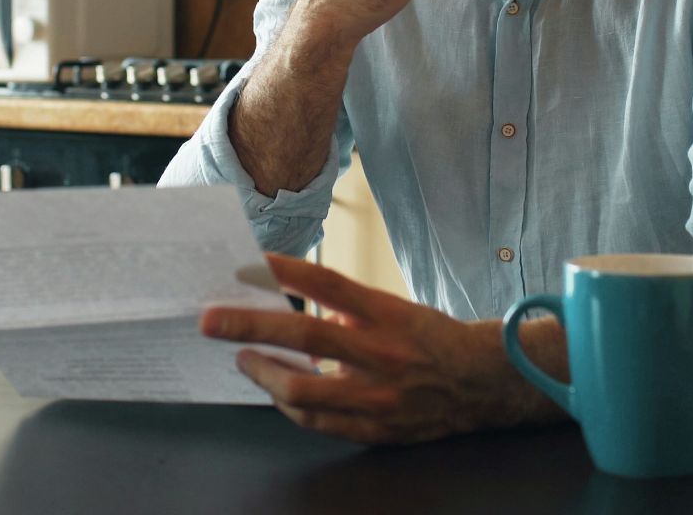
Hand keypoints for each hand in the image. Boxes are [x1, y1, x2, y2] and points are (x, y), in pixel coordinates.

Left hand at [200, 254, 554, 443]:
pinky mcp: (377, 429)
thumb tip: (286, 296)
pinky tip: (275, 390)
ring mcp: (379, 396)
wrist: (481, 384)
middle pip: (307, 335)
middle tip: (211, 319)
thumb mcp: (393, 309)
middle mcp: (383, 354)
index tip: (245, 263)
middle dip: (251, 326)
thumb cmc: (430, 339)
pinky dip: (289, 406)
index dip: (284, 271)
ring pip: (305, 390)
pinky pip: (319, 422)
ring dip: (263, 373)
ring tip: (242, 358)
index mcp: (388, 314)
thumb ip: (345, 306)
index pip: (329, 284)